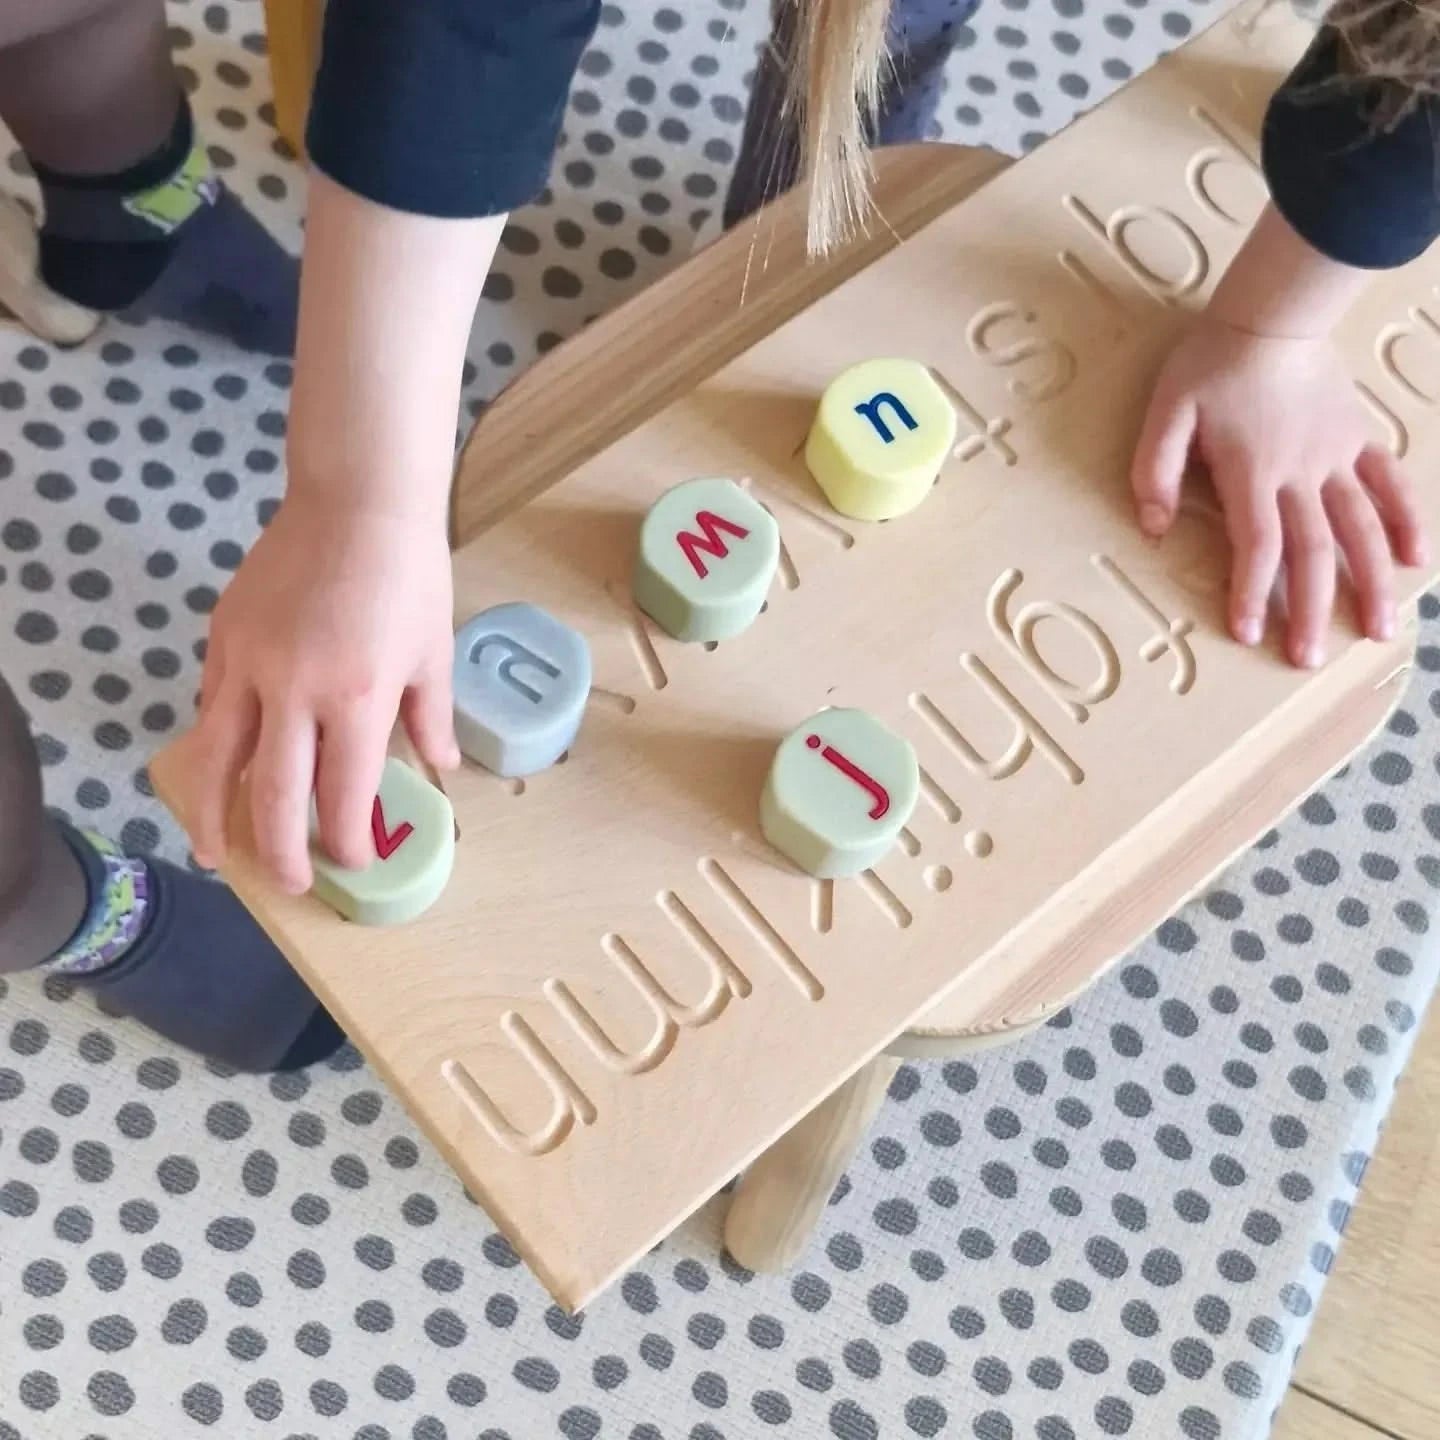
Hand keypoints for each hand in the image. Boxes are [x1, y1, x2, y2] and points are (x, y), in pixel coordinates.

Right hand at [187, 495, 459, 891]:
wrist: (358, 500)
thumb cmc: (410, 576)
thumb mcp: (433, 653)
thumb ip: (430, 720)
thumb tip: (436, 773)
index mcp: (357, 699)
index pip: (341, 797)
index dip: (343, 841)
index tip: (350, 861)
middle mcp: (294, 691)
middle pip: (272, 794)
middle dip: (279, 850)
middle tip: (289, 883)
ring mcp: (248, 664)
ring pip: (218, 759)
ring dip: (214, 815)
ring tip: (214, 855)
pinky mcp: (222, 637)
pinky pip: (210, 708)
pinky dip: (213, 749)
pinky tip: (218, 773)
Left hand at [1131, 316, 1425, 666]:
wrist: (1272, 313)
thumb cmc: (1211, 365)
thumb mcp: (1165, 413)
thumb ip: (1155, 471)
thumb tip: (1155, 527)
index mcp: (1252, 472)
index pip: (1257, 545)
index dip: (1255, 592)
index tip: (1251, 634)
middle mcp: (1302, 473)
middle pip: (1313, 551)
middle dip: (1311, 609)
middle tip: (1309, 658)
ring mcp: (1338, 457)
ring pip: (1361, 528)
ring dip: (1370, 582)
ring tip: (1377, 632)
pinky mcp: (1360, 438)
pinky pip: (1391, 484)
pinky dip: (1406, 521)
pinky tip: (1414, 561)